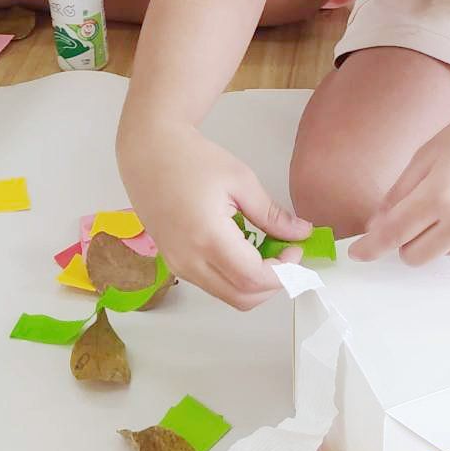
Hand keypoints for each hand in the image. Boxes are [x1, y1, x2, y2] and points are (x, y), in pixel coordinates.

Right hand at [117, 120, 308, 309]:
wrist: (148, 152)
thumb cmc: (191, 159)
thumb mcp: (241, 181)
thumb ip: (272, 214)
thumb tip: (301, 232)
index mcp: (207, 237)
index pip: (254, 278)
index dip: (284, 272)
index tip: (296, 250)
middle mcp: (189, 260)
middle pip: (242, 298)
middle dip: (273, 284)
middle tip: (288, 257)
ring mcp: (178, 265)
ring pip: (227, 295)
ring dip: (254, 283)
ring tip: (268, 251)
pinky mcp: (173, 263)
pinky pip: (211, 283)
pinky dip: (234, 277)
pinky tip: (245, 250)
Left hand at [350, 101, 449, 265]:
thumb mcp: (427, 154)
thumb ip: (398, 193)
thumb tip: (376, 226)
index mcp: (440, 195)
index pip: (393, 234)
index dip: (371, 247)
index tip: (357, 253)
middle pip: (414, 256)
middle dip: (405, 241)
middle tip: (415, 214)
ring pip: (442, 253)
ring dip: (438, 235)